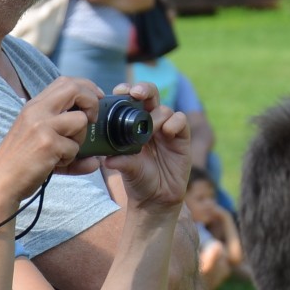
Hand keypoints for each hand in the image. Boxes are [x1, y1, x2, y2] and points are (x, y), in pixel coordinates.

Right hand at [0, 76, 102, 209]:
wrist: (0, 181)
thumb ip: (61, 130)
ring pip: (80, 121)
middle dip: (92, 102)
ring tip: (63, 152)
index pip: (65, 82)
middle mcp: (37, 110)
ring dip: (79, 139)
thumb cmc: (19, 162)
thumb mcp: (35, 135)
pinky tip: (54, 164)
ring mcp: (42, 126)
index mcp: (34, 106)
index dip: (86, 87)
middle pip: (75, 89)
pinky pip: (75, 148)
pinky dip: (70, 160)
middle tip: (93, 119)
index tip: (97, 99)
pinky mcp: (48, 144)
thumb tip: (93, 142)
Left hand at [103, 82, 190, 213]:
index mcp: (132, 126)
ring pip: (164, 109)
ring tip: (151, 129)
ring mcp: (166, 130)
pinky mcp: (181, 138)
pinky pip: (180, 120)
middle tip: (136, 93)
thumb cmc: (138, 180)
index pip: (130, 101)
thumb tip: (107, 160)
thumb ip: (121, 162)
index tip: (119, 92)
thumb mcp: (127, 170)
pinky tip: (167, 132)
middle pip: (150, 96)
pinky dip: (174, 122)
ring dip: (157, 115)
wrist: (156, 199)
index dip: (126, 92)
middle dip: (144, 89)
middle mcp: (150, 124)